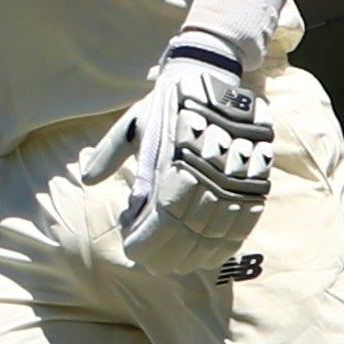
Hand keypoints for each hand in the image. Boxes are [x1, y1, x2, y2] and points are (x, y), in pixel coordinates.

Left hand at [83, 44, 275, 276]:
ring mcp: (233, 174)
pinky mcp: (255, 176)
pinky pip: (246, 218)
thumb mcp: (134, 122)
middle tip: (154, 267)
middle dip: (169, 254)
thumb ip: (110, 152)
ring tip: (181, 266)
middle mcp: (206, 168)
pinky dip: (229, 242)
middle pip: (189, 227)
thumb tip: (88, 180)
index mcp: (173, 156)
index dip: (148, 240)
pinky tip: (214, 255)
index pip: (163, 213)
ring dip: (198, 254)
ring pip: (218, 228)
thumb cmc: (166, 103)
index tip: (134, 253)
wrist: (212, 77)